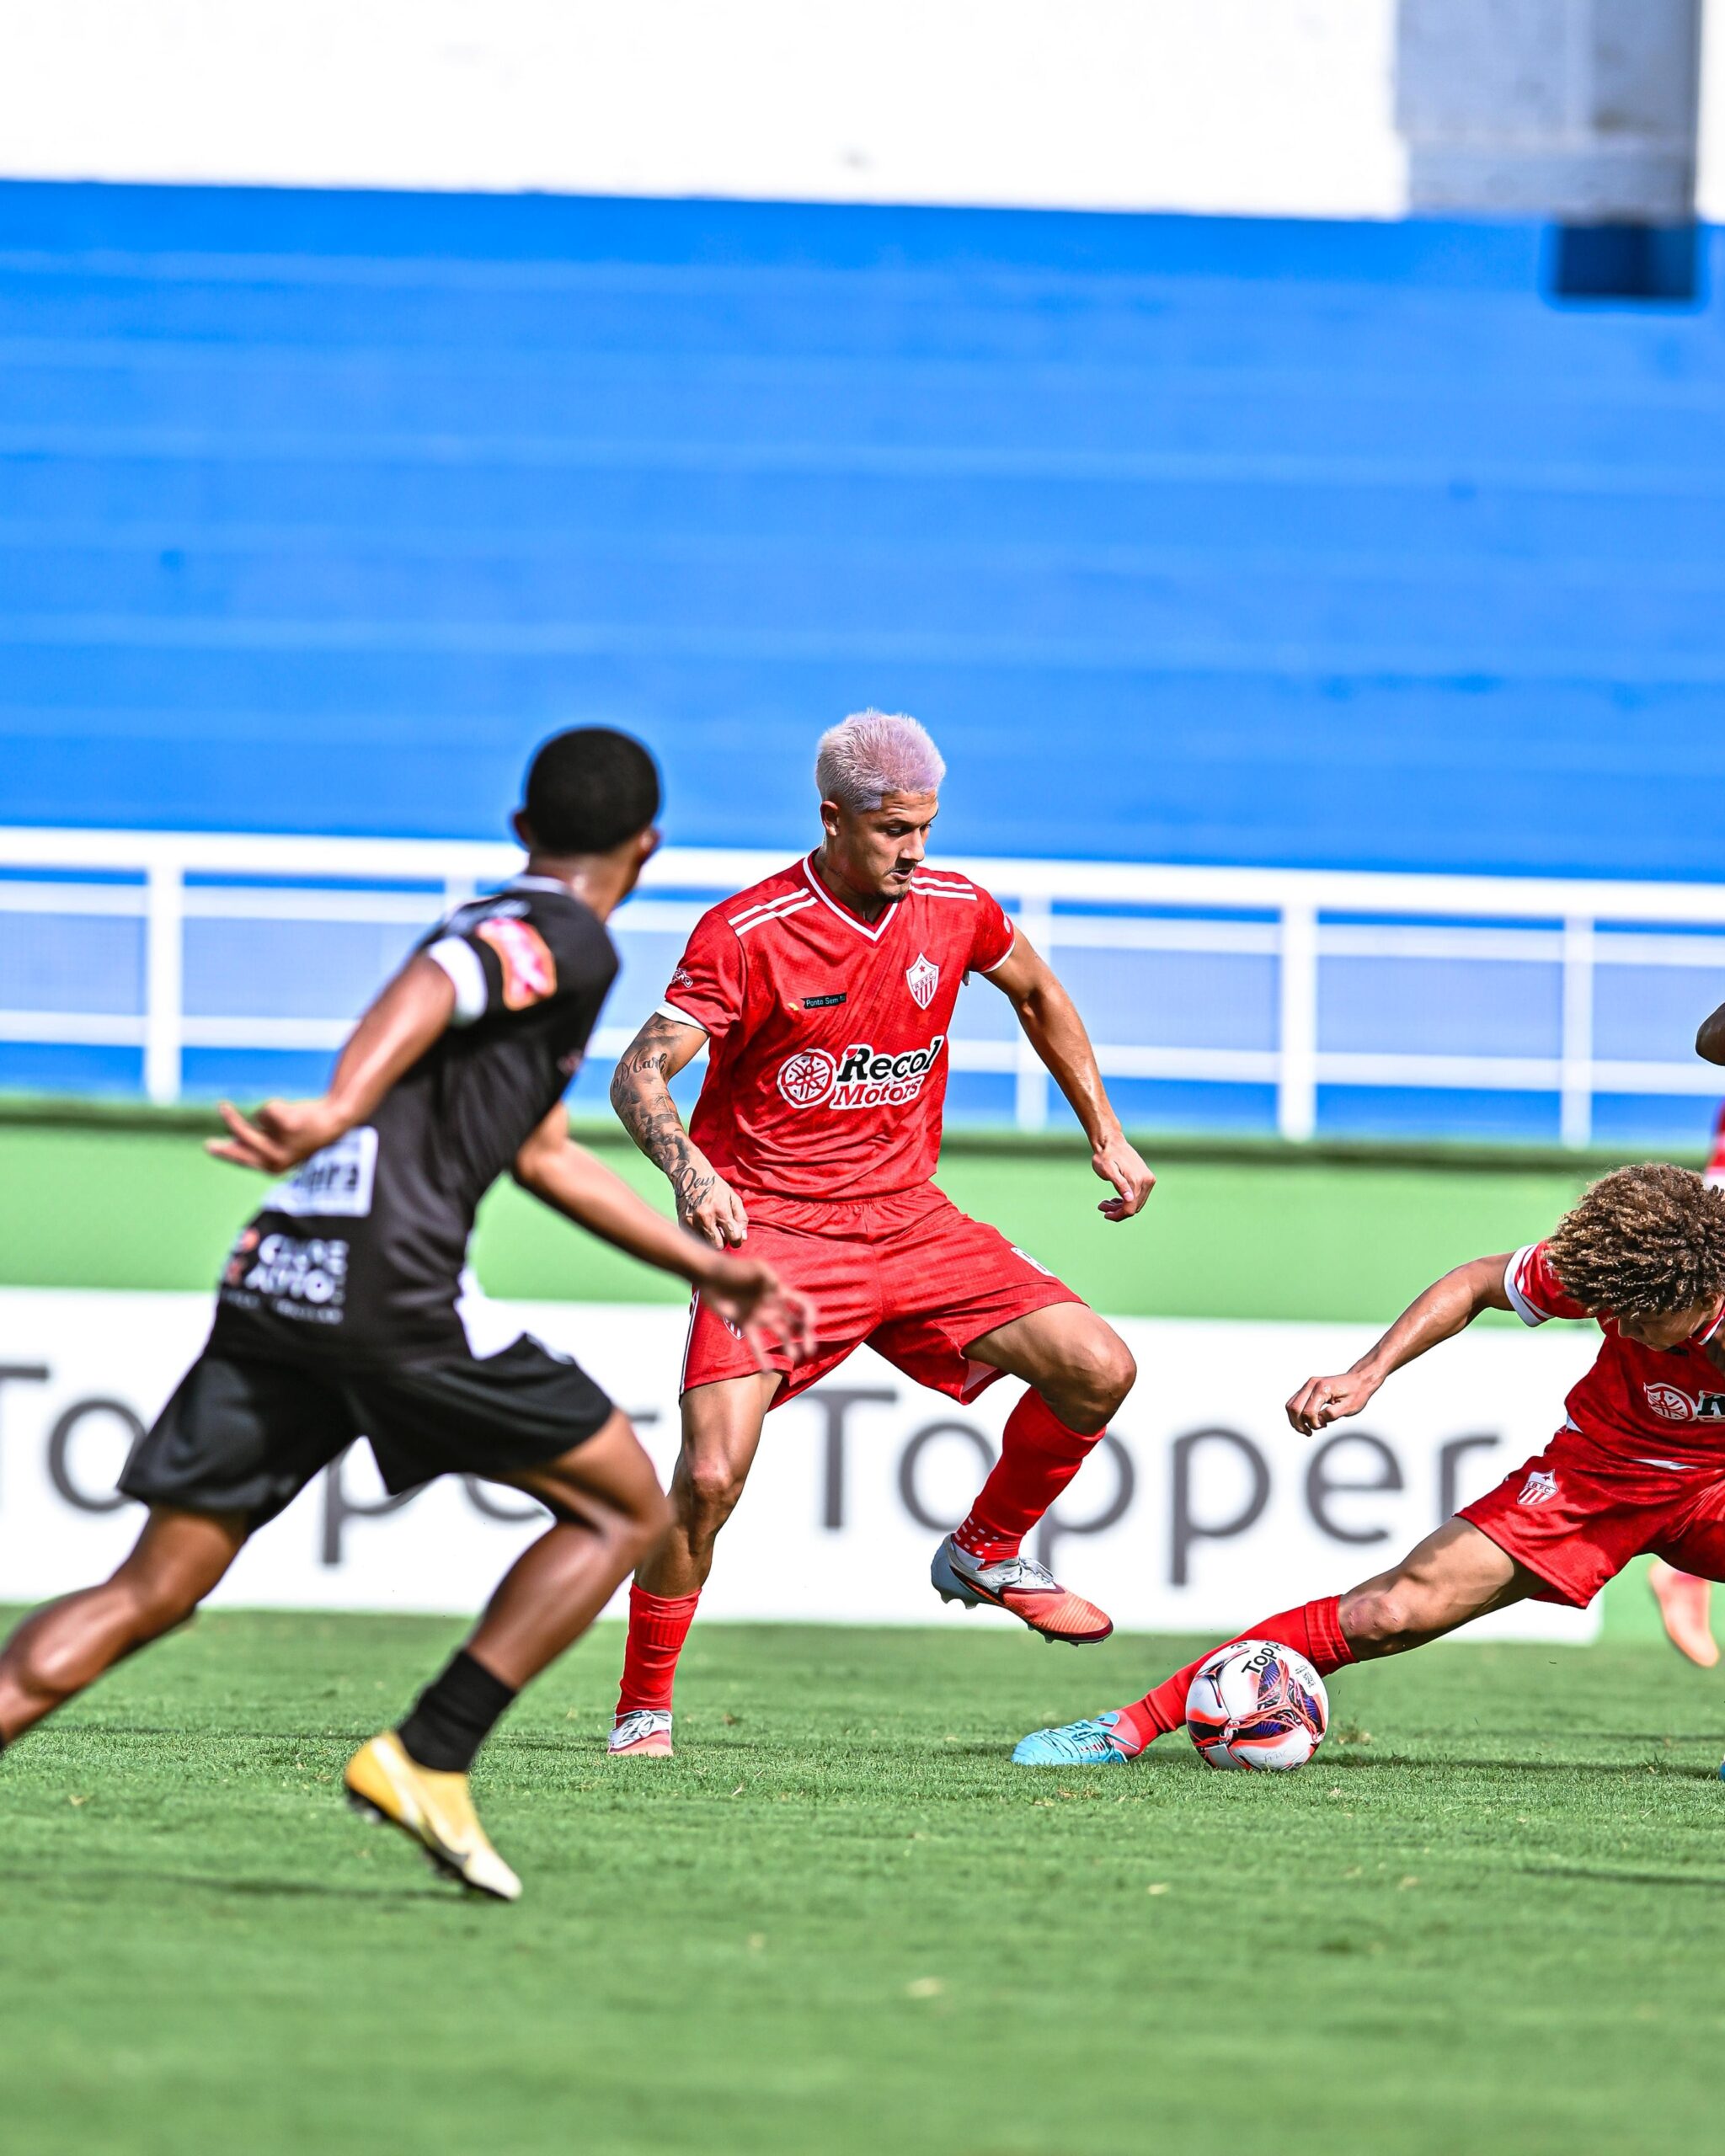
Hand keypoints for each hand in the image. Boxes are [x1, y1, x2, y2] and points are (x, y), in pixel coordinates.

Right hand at [206, 1098, 342, 1174]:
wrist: (334, 1122)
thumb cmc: (302, 1135)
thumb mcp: (278, 1145)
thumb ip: (254, 1146)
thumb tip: (228, 1143)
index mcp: (272, 1166)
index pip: (242, 1158)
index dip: (225, 1152)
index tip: (208, 1145)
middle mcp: (276, 1158)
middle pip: (242, 1137)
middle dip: (231, 1121)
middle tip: (222, 1106)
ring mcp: (282, 1142)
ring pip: (258, 1118)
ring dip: (268, 1112)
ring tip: (288, 1116)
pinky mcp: (287, 1125)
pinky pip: (268, 1108)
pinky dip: (277, 1105)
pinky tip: (296, 1112)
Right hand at [674, 1160, 748, 1249]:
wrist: (691, 1174)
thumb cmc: (715, 1187)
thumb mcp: (733, 1198)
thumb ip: (741, 1218)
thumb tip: (743, 1238)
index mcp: (721, 1210)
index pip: (734, 1238)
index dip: (737, 1241)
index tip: (736, 1238)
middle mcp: (705, 1217)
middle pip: (718, 1246)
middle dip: (723, 1243)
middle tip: (723, 1234)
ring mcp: (692, 1221)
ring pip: (704, 1245)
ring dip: (711, 1241)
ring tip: (713, 1230)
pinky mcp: (682, 1223)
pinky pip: (694, 1239)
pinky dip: (700, 1237)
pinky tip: (703, 1227)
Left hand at [701, 1255, 816, 1366]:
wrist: (711, 1276)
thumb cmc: (734, 1267)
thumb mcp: (754, 1267)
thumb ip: (767, 1276)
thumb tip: (779, 1288)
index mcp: (778, 1291)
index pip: (801, 1304)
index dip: (809, 1314)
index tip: (809, 1324)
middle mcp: (772, 1306)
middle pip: (795, 1323)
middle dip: (806, 1336)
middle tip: (809, 1350)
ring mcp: (759, 1317)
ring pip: (780, 1334)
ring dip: (789, 1346)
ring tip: (794, 1357)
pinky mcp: (744, 1325)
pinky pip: (756, 1344)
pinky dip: (762, 1357)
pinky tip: (766, 1370)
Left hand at [1092, 1133, 1154, 1221]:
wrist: (1111, 1142)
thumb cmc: (1105, 1156)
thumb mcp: (1108, 1171)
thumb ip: (1120, 1184)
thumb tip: (1130, 1198)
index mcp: (1137, 1180)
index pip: (1130, 1208)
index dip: (1118, 1215)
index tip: (1105, 1214)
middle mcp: (1147, 1181)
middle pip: (1134, 1207)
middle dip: (1118, 1211)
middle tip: (1101, 1206)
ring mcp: (1148, 1179)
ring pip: (1136, 1202)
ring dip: (1121, 1206)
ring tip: (1105, 1203)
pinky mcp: (1147, 1178)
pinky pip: (1138, 1196)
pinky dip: (1127, 1200)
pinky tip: (1114, 1199)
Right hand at [1286, 1369, 1377, 1434]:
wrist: (1359, 1380)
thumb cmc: (1357, 1393)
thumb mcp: (1349, 1408)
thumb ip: (1332, 1415)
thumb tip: (1318, 1421)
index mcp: (1322, 1389)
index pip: (1308, 1411)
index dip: (1313, 1424)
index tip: (1324, 1427)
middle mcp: (1312, 1384)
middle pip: (1294, 1408)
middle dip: (1299, 1424)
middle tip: (1309, 1433)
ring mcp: (1308, 1384)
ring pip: (1291, 1405)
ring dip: (1296, 1420)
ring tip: (1307, 1428)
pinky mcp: (1308, 1387)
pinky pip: (1295, 1402)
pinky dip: (1298, 1414)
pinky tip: (1307, 1420)